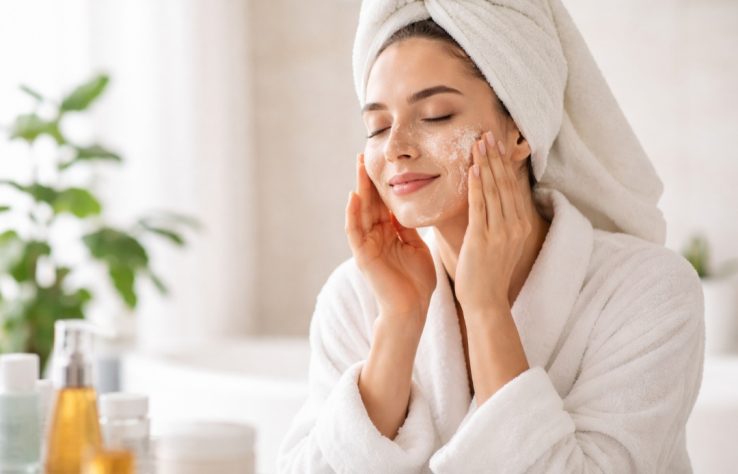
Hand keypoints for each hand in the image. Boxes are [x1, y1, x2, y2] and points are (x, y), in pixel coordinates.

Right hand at [345, 153, 436, 328]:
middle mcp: (376, 236)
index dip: (384, 183)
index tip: (386, 162)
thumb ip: (410, 228)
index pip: (385, 203)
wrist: (412, 309)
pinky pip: (354, 231)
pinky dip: (353, 214)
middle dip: (368, 179)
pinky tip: (354, 196)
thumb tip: (411, 208)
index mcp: (390, 233)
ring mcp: (367, 245)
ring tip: (358, 166)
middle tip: (365, 154)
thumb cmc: (417, 282)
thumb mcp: (417, 247)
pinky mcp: (363, 255)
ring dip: (359, 188)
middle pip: (371, 202)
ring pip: (361, 211)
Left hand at [455, 131, 531, 313]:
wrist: (486, 301)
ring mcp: (501, 232)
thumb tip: (490, 197)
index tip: (497, 143)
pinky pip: (480, 207)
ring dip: (485, 165)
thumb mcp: (501, 242)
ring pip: (494, 191)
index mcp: (521, 225)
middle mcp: (515, 226)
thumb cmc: (488, 272)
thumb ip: (500, 219)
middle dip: (496, 157)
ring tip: (478, 144)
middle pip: (505, 184)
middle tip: (487, 134)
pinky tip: (471, 170)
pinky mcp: (484, 239)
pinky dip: (476, 187)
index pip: (513, 187)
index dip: (505, 163)